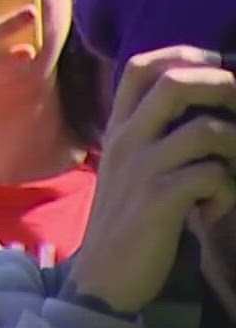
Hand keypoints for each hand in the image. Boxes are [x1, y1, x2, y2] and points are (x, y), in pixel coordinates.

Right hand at [68, 46, 235, 315]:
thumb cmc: (126, 218)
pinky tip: (214, 207)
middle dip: (222, 84)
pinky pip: (212, 176)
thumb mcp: (126, 166)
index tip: (213, 63)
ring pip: (206, 130)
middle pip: (175, 83)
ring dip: (235, 146)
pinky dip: (226, 191)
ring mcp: (142, 168)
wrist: (104, 272)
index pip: (140, 67)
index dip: (182, 54)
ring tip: (229, 170)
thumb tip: (195, 112)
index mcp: (118, 128)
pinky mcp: (160, 200)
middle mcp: (127, 140)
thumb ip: (149, 135)